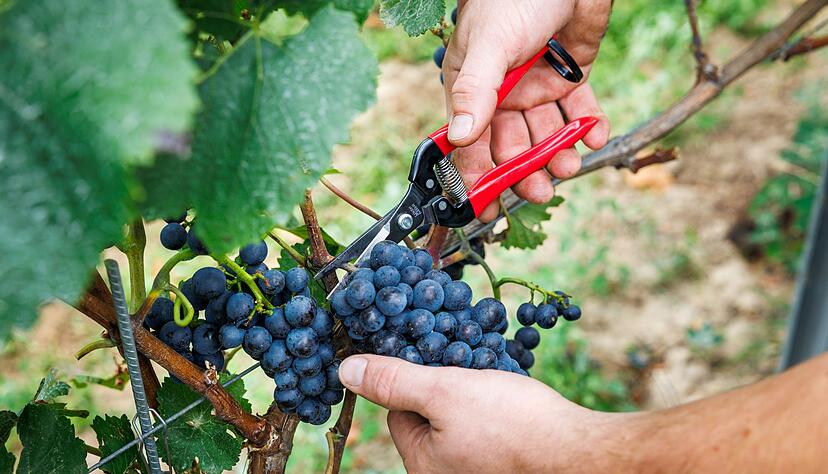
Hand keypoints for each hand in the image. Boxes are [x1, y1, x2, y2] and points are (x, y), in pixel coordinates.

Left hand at [337, 354, 621, 471]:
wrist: (580, 450)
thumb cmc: (512, 425)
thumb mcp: (444, 393)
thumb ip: (394, 381)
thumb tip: (346, 370)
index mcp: (423, 464)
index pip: (396, 412)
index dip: (408, 376)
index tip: (425, 349)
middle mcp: (447, 470)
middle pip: (428, 411)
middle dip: (442, 378)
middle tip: (460, 355)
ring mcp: (478, 463)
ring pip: (460, 411)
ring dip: (468, 383)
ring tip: (484, 364)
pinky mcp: (506, 455)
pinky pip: (486, 419)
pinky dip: (491, 396)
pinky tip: (505, 382)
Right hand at [443, 0, 611, 220]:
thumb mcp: (490, 45)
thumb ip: (476, 91)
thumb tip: (460, 138)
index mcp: (473, 88)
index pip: (470, 141)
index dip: (476, 175)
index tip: (486, 207)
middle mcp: (503, 93)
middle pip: (511, 145)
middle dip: (525, 170)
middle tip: (540, 190)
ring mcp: (537, 86)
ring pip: (545, 133)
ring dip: (558, 153)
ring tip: (570, 165)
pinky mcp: (570, 77)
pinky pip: (579, 110)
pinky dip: (588, 125)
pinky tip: (595, 133)